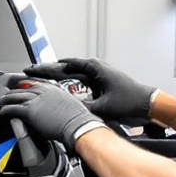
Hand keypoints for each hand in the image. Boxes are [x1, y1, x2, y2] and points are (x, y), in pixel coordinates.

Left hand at [0, 77, 101, 151]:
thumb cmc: (78, 118)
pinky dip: (6, 109)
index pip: (35, 84)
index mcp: (54, 88)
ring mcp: (36, 100)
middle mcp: (44, 91)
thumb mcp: (70, 104)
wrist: (78, 124)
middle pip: (24, 88)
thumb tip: (59, 108)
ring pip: (16, 96)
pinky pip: (14, 108)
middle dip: (14, 91)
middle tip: (7, 94)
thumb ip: (61, 102)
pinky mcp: (30, 110)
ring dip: (7, 99)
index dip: (26, 85)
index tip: (21, 86)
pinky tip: (2, 111)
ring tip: (1, 102)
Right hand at [23, 57, 154, 126]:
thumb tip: (66, 110)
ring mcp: (97, 71)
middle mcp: (94, 66)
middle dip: (47, 69)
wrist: (145, 101)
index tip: (32, 70)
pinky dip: (66, 77)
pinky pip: (78, 75)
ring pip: (70, 70)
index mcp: (93, 68)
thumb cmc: (128, 101)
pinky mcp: (99, 78)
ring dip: (55, 72)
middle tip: (30, 71)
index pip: (63, 66)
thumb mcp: (102, 107)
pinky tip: (58, 81)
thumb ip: (82, 107)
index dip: (46, 69)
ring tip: (40, 75)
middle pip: (64, 66)